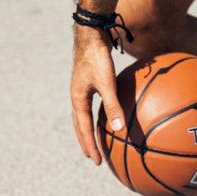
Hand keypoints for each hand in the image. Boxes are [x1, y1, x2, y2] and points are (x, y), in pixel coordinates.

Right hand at [70, 25, 124, 165]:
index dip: (90, 146)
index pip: (83, 129)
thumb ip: (113, 106)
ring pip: (83, 117)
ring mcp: (82, 90)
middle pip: (80, 126)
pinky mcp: (89, 83)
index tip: (96, 161)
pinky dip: (96, 117)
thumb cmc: (98, 57)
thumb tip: (119, 130)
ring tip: (96, 141)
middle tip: (94, 158)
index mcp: (78, 100)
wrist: (91, 34)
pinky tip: (107, 117)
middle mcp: (77, 97)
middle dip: (86, 143)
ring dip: (89, 131)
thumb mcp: (107, 83)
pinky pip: (91, 106)